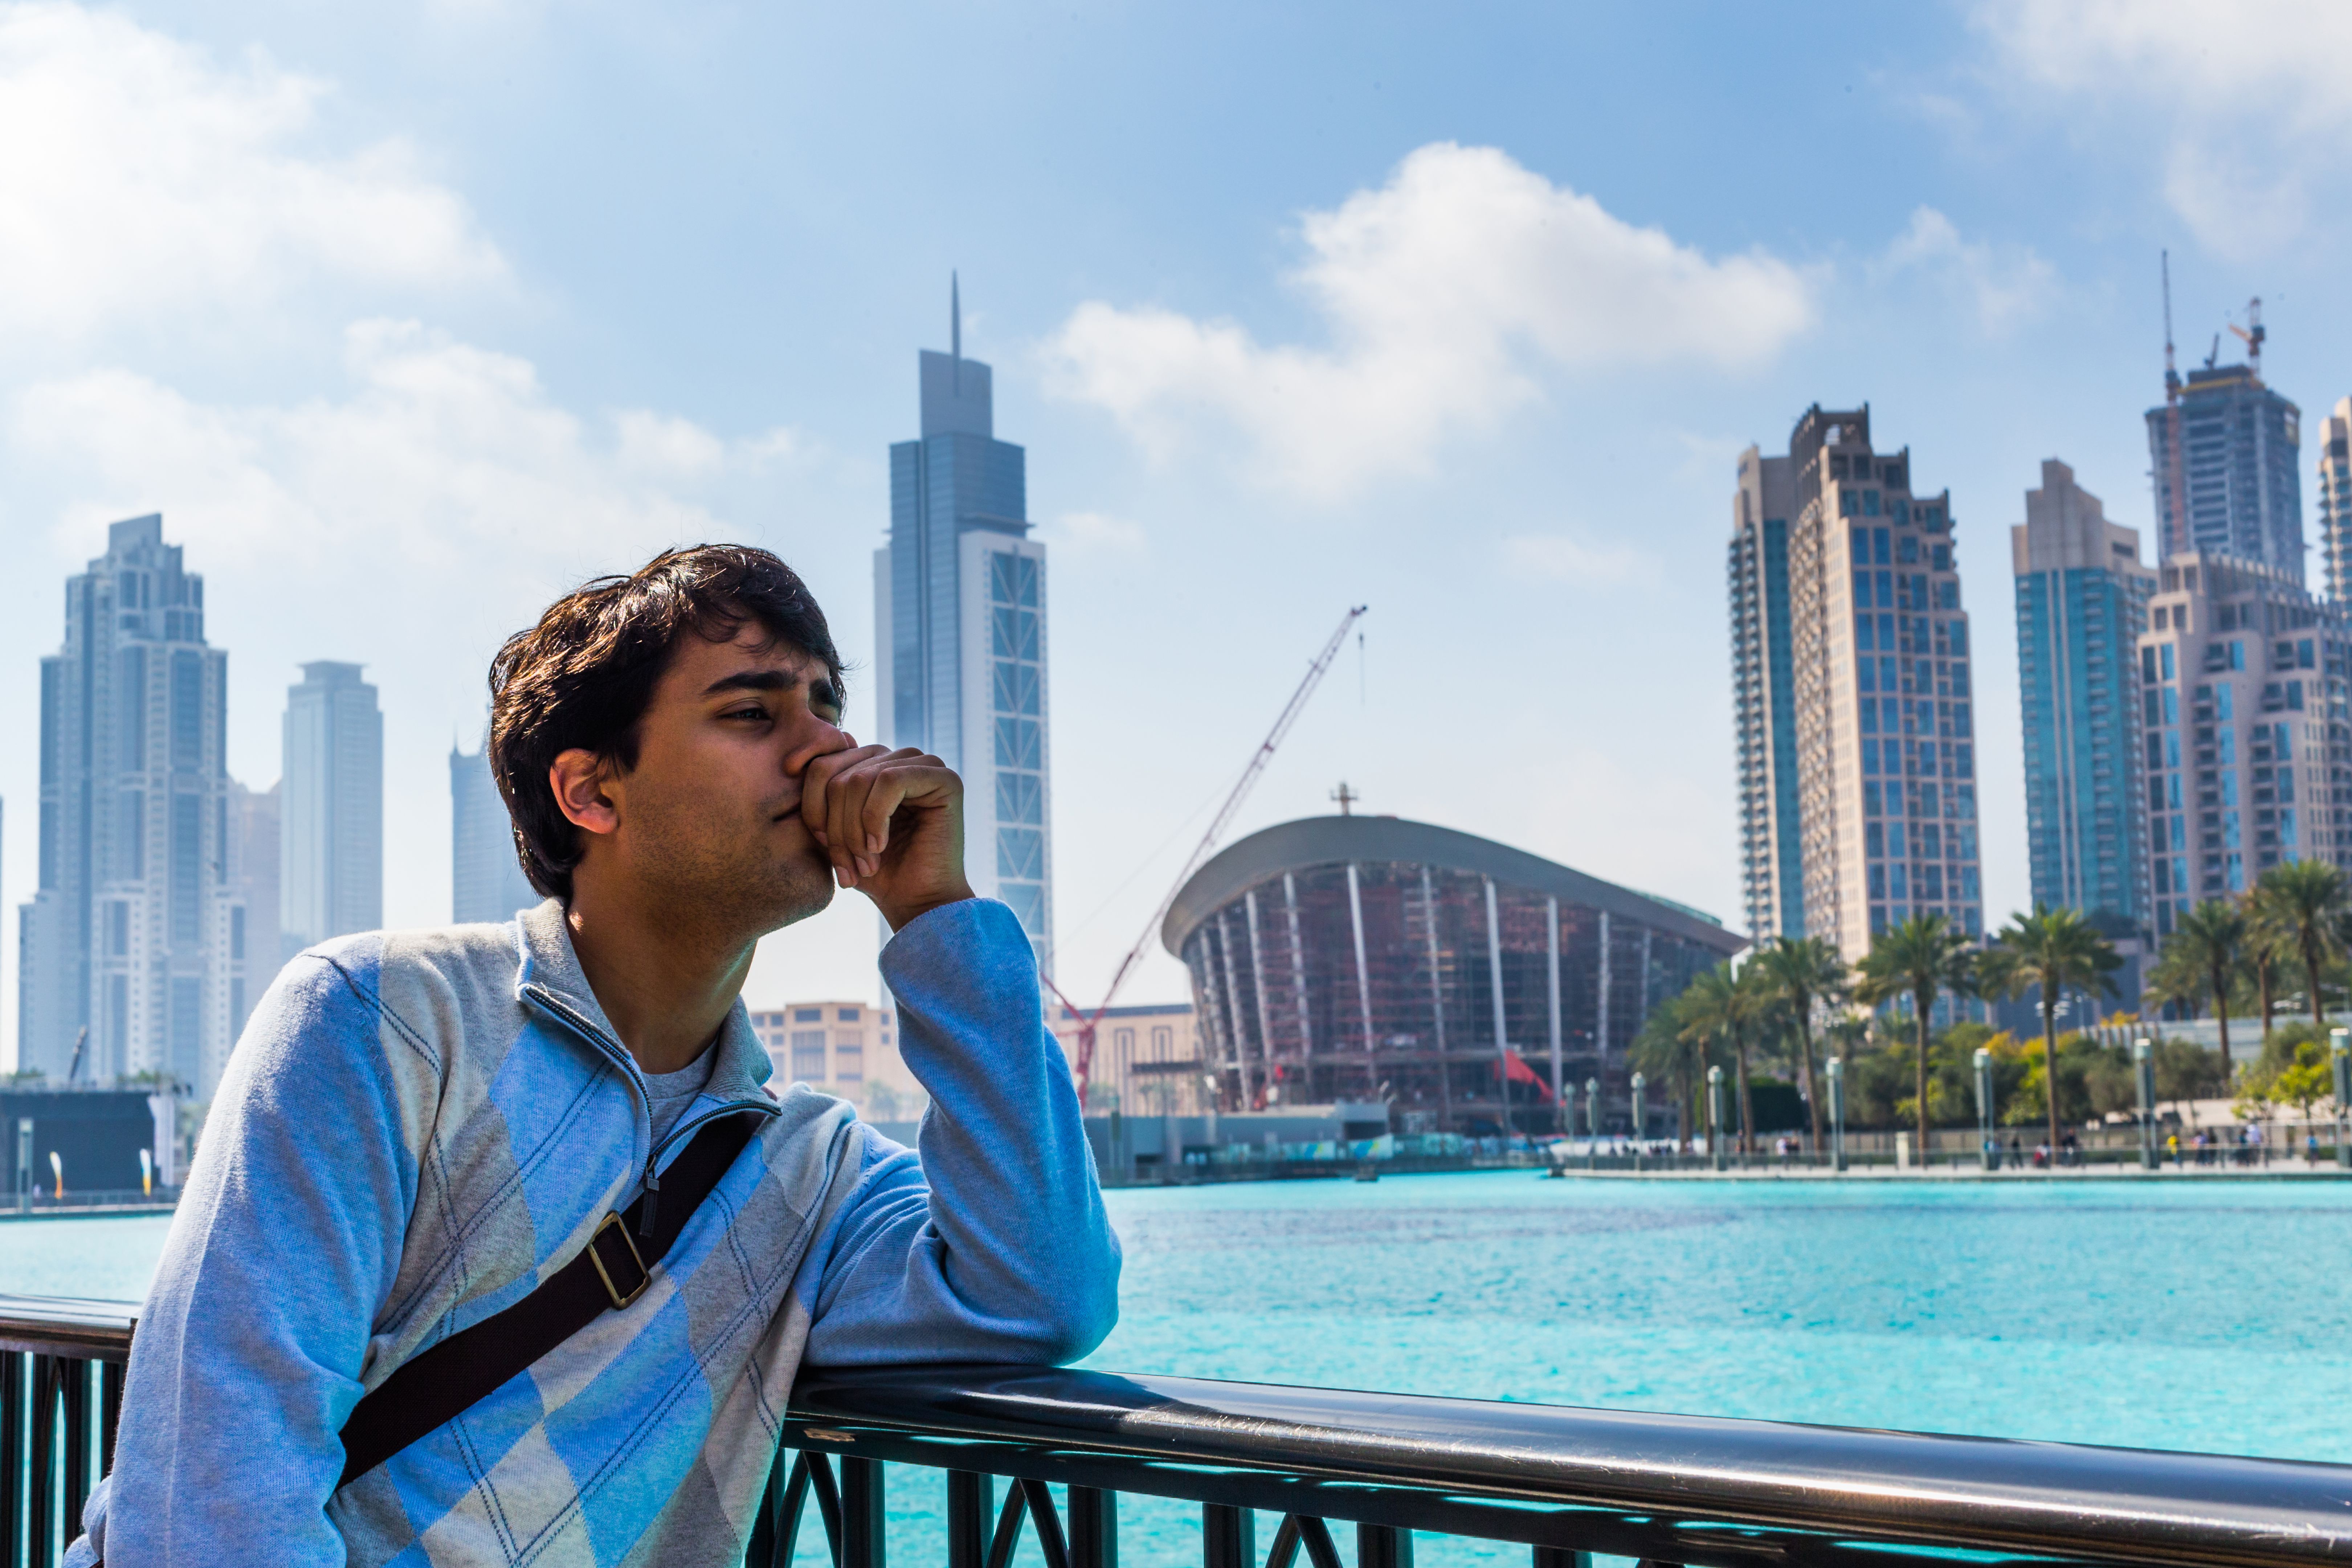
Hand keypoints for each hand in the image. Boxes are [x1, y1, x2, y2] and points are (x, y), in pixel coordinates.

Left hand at [801, 743, 974, 930]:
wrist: (917, 904)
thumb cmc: (877, 873)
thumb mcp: (833, 832)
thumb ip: (818, 797)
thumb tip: (794, 761)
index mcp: (873, 764)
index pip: (822, 764)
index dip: (812, 806)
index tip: (820, 842)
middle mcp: (898, 757)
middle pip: (839, 776)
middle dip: (836, 828)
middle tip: (847, 867)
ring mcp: (924, 764)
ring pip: (860, 780)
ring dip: (855, 831)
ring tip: (866, 864)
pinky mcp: (945, 779)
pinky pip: (890, 782)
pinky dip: (877, 819)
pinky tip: (881, 846)